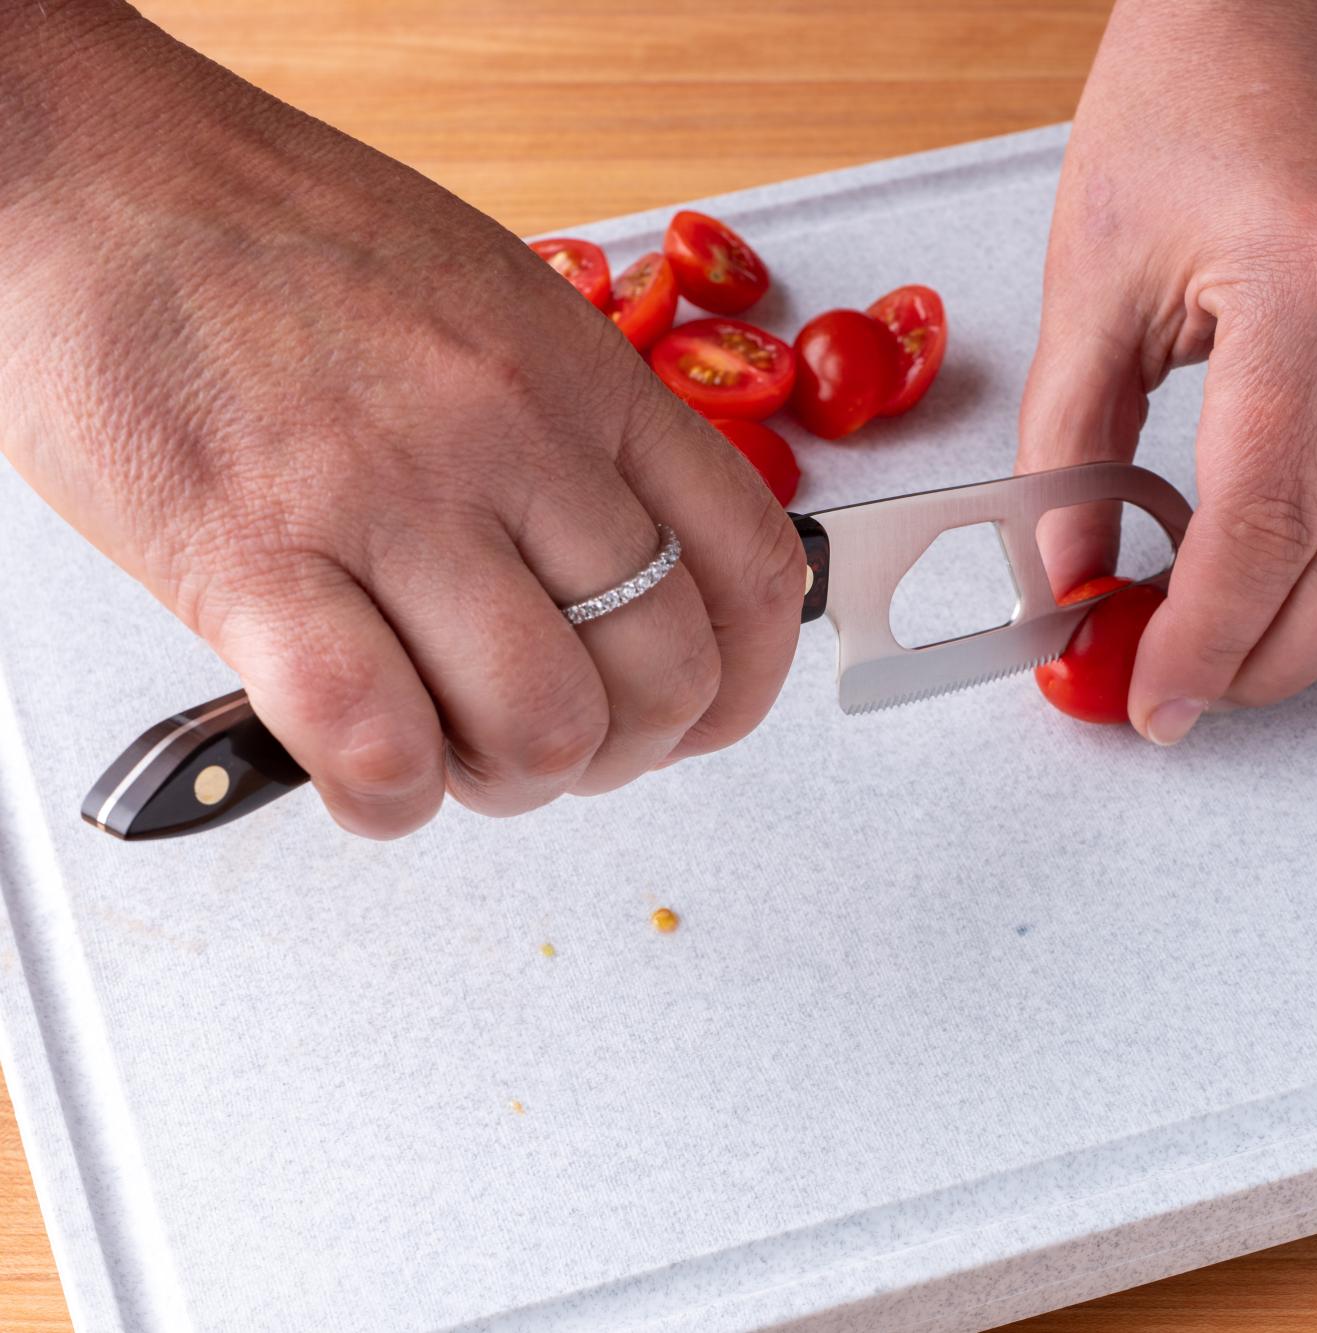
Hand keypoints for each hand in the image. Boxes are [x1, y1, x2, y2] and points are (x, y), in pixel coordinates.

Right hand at [0, 6, 804, 835]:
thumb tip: (637, 569)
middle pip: (662, 669)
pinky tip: (373, 775)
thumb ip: (578, 434)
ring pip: (542, 725)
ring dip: (511, 782)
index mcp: (581, 372)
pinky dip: (391, 800)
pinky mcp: (252, 560)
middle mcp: (508, 433)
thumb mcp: (494, 302)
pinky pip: (377, 741)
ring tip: (458, 753)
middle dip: (626, 750)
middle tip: (560, 742)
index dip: (748, 678)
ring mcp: (387, 497)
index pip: (750, 562)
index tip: (711, 713)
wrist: (94, 168)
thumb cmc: (279, 235)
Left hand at [1019, 0, 1316, 742]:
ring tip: (1264, 650)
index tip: (1157, 696)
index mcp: (1305, 273)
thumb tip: (1070, 575)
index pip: (1262, 518)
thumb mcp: (1096, 267)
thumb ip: (1072, 438)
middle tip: (1203, 690)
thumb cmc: (1194, 93)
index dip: (1206, 635)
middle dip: (1275, 653)